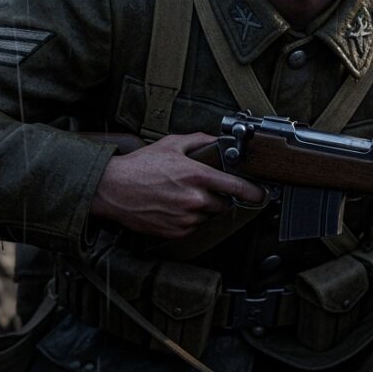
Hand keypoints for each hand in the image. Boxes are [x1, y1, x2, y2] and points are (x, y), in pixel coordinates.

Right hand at [89, 132, 265, 238]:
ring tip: (181, 197)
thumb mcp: (170, 144)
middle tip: (201, 189)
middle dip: (218, 197)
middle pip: (223, 204)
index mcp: (196, 175)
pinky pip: (193, 227)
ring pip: (207, 216)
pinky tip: (173, 208)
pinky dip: (189, 220)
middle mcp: (194, 199)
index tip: (260, 194)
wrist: (112, 189)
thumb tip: (215, 140)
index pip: (236, 187)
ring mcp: (185, 218)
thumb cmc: (139, 167)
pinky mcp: (176, 231)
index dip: (253, 192)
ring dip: (202, 209)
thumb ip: (197, 141)